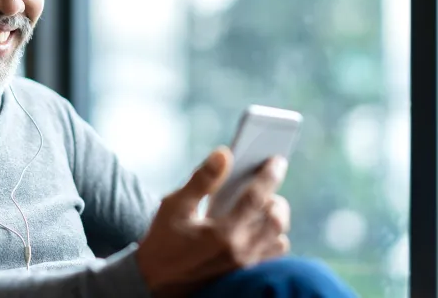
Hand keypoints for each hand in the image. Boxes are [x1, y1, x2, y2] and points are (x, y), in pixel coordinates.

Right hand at [135, 147, 290, 296]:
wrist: (156, 282)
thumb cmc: (163, 241)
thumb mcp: (175, 206)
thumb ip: (202, 180)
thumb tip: (223, 154)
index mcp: (222, 233)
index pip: (256, 198)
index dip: (269, 176)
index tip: (277, 160)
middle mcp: (240, 251)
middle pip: (276, 220)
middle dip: (276, 199)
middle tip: (264, 188)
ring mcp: (246, 266)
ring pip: (280, 238)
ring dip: (275, 220)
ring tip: (261, 208)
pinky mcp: (246, 274)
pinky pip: (273, 254)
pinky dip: (273, 238)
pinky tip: (257, 227)